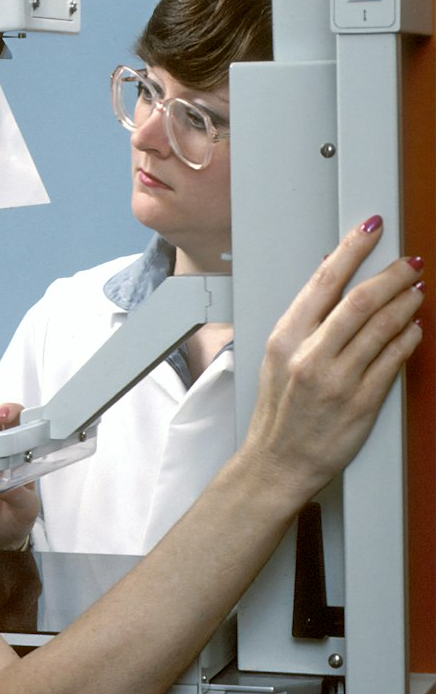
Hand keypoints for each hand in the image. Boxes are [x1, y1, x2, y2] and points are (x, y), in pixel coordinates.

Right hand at [245, 217, 423, 496]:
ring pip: (383, 327)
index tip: (371, 229)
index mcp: (286, 337)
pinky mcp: (361, 403)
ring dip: (406, 303)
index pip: (324, 280)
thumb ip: (304, 323)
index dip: (353, 249)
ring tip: (417, 291)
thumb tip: (333, 284)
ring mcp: (338, 380)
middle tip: (410, 262)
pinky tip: (414, 328)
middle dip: (392, 274)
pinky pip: (394, 360)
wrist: (277, 464)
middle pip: (361, 300)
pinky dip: (409, 338)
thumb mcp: (277, 358)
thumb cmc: (278, 413)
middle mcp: (311, 356)